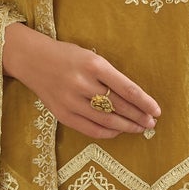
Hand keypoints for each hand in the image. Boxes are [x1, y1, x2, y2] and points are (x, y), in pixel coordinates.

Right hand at [3, 23, 160, 139]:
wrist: (32, 60)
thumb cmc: (67, 56)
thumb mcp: (91, 57)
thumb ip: (110, 76)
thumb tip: (135, 99)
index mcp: (94, 65)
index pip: (127, 89)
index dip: (145, 102)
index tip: (157, 111)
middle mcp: (83, 84)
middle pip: (119, 107)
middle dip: (139, 117)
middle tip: (151, 123)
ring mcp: (71, 101)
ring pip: (107, 121)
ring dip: (127, 127)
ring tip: (139, 129)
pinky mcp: (63, 114)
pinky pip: (90, 129)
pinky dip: (107, 133)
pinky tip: (118, 131)